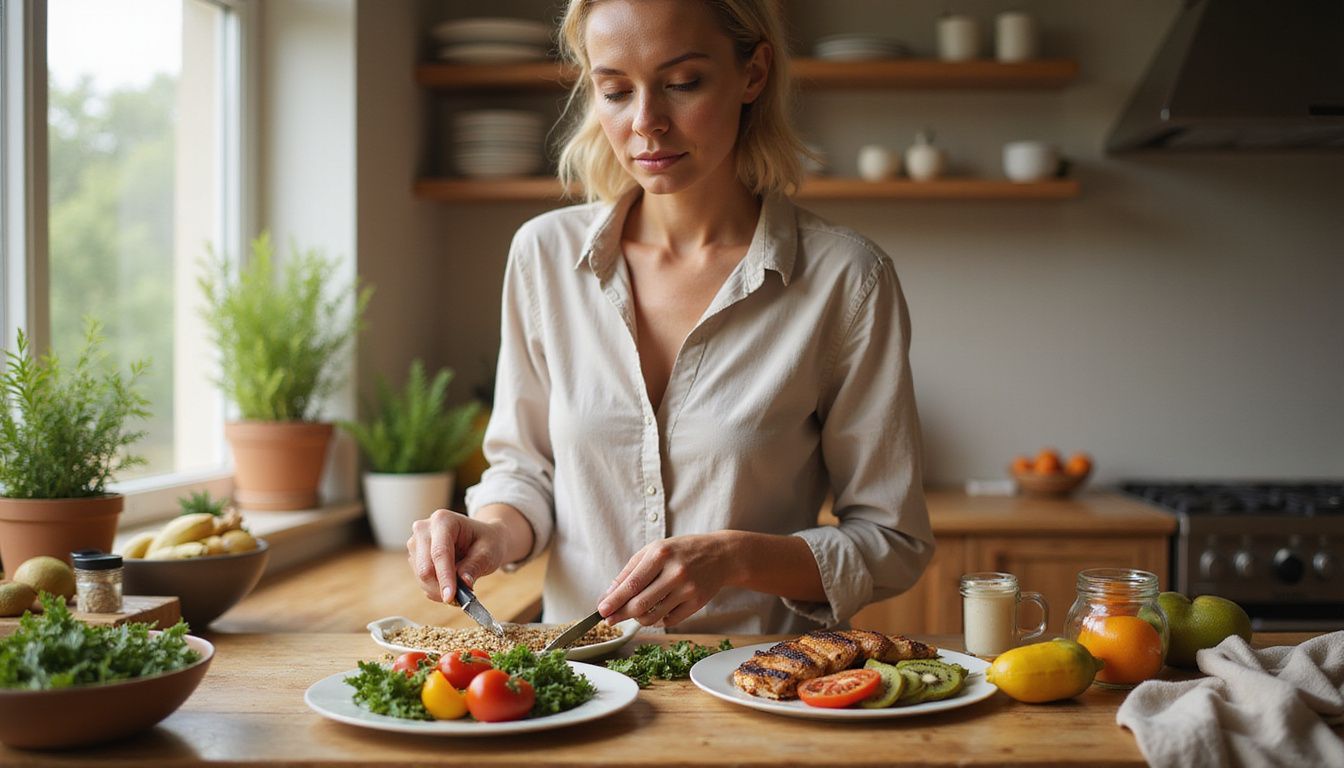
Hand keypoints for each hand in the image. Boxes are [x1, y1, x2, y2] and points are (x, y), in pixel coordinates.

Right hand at [407, 509, 510, 603]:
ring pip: (421, 577)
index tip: (450, 596)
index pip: (440, 553)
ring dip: (439, 589)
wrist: (481, 537)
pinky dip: (435, 588)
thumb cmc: (486, 541)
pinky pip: (421, 580)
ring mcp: (416, 543)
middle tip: (460, 598)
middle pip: (425, 567)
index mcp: (443, 520)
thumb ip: (475, 566)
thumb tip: (464, 584)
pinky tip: (450, 583)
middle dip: (441, 587)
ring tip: (460, 587)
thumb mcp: (488, 552)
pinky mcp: (414, 556)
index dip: (444, 577)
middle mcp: (424, 529)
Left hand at [597, 533, 737, 627]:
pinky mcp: (697, 603)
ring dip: (639, 619)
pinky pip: (669, 621)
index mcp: (660, 554)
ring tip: (637, 612)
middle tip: (610, 619)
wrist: (721, 555)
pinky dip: (658, 620)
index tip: (601, 611)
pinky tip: (658, 610)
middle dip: (621, 614)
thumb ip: (630, 571)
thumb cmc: (681, 551)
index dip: (614, 601)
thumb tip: (609, 595)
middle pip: (640, 604)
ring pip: (653, 616)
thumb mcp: (654, 551)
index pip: (631, 584)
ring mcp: (688, 589)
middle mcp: (675, 572)